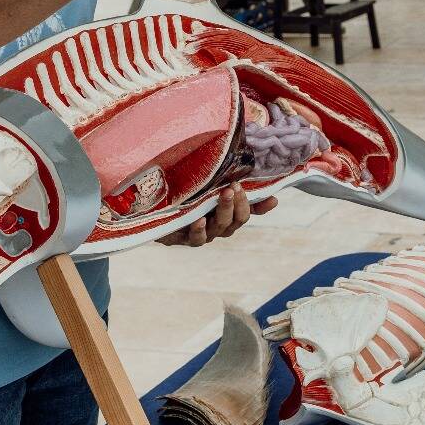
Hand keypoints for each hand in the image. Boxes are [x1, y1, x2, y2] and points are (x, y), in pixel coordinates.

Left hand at [157, 185, 278, 247]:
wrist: (151, 207)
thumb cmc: (186, 197)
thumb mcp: (211, 189)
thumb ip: (238, 191)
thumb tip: (274, 199)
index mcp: (225, 217)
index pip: (245, 214)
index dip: (250, 203)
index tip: (244, 185)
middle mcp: (215, 228)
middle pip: (234, 221)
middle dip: (237, 204)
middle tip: (234, 187)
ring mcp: (200, 234)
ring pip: (218, 228)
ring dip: (223, 212)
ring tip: (223, 194)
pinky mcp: (181, 238)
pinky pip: (196, 238)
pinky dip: (199, 229)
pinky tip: (200, 219)